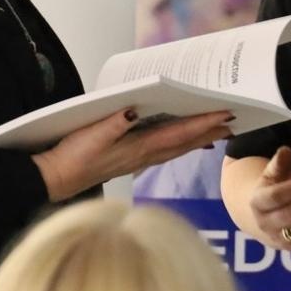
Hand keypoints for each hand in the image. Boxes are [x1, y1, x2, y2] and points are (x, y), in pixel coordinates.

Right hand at [33, 108, 233, 201]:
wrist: (56, 179)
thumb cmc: (72, 159)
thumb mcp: (90, 136)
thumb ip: (113, 124)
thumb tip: (134, 111)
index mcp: (138, 148)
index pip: (179, 134)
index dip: (203, 124)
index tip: (226, 115)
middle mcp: (143, 155)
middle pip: (185, 143)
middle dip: (210, 131)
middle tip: (234, 120)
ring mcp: (138, 159)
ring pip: (177, 147)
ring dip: (199, 138)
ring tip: (218, 130)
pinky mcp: (130, 159)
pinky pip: (164, 150)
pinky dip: (180, 143)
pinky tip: (185, 141)